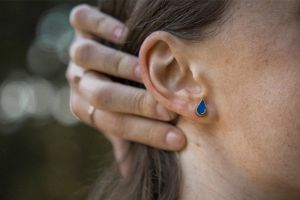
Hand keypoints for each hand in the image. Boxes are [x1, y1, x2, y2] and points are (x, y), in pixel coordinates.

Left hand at [67, 4, 185, 173]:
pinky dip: (101, 26)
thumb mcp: (125, 118)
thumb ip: (126, 138)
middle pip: (100, 93)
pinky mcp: (80, 25)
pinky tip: (125, 34)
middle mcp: (79, 79)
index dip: (145, 134)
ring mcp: (77, 49)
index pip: (113, 123)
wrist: (109, 55)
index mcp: (86, 105)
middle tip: (167, 107)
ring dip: (118, 65)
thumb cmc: (123, 93)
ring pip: (86, 57)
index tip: (178, 139)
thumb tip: (130, 172)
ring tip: (146, 69)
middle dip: (136, 103)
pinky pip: (81, 21)